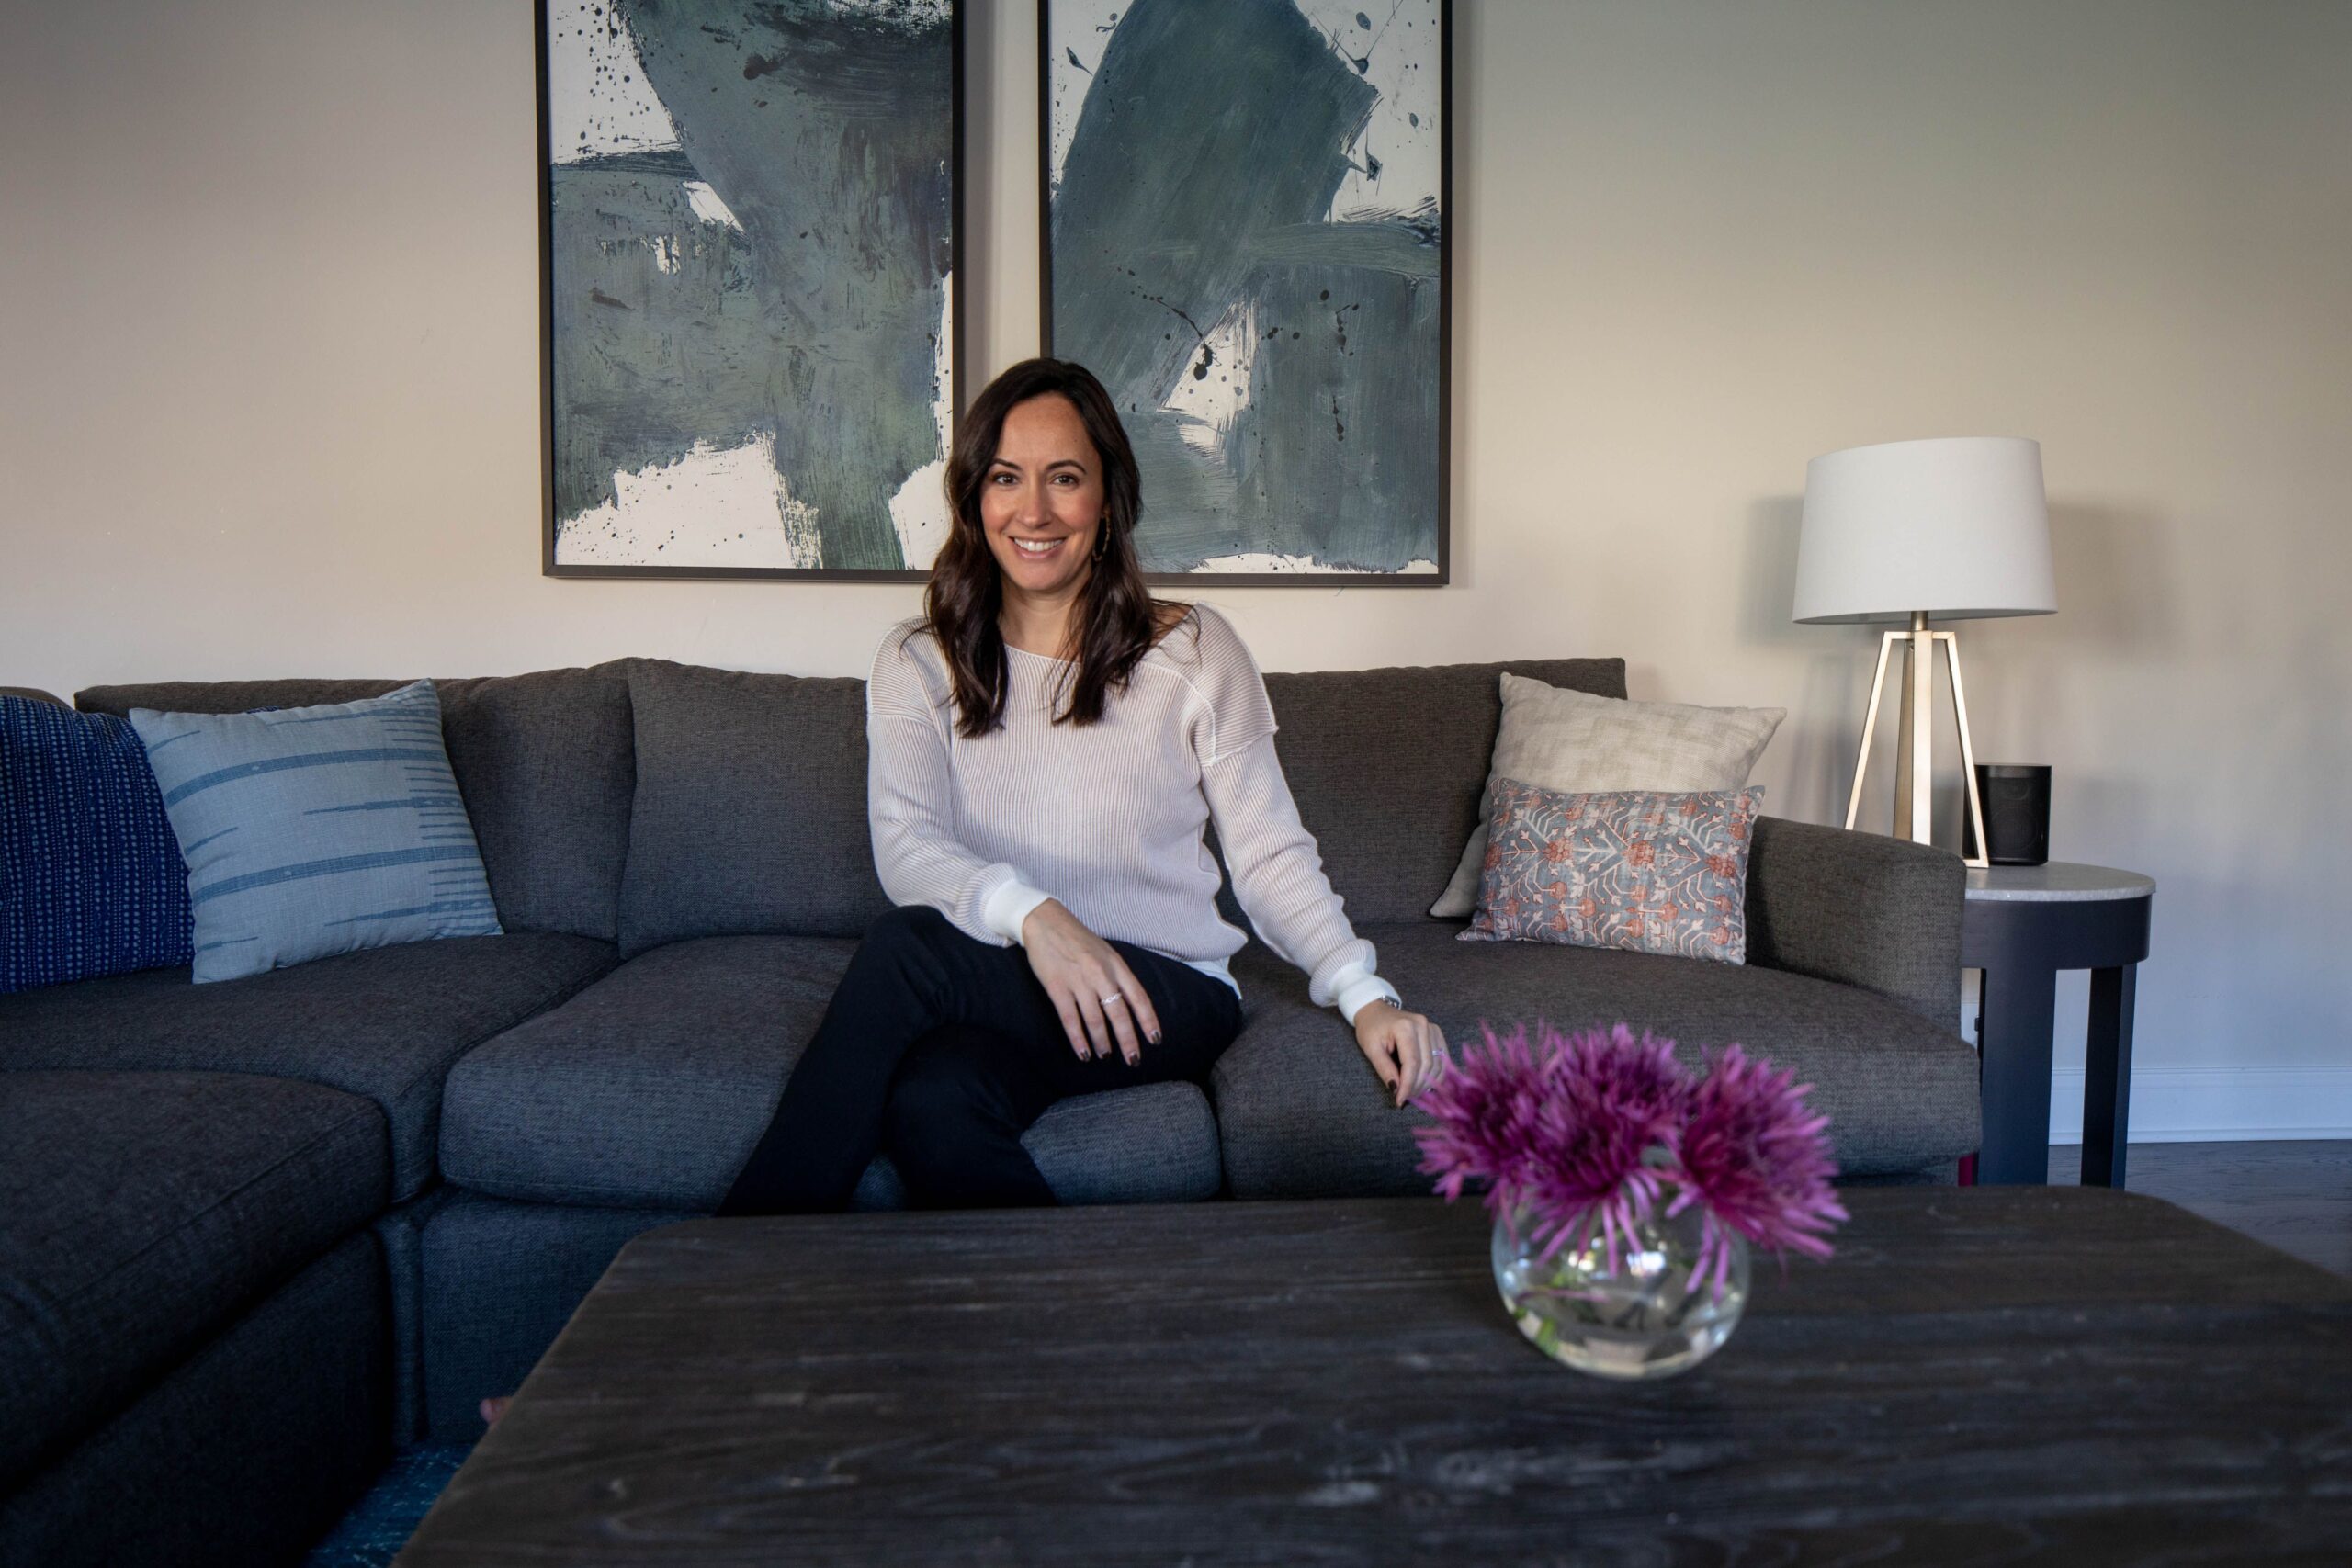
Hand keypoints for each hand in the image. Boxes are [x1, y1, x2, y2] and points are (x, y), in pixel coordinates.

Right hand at [1019, 900, 1164, 1064]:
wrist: (1045, 921)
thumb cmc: (1078, 939)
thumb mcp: (1106, 953)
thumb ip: (1118, 976)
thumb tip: (1130, 1005)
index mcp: (1116, 965)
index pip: (1139, 998)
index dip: (1148, 1021)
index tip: (1155, 1040)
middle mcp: (1101, 974)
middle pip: (1119, 1014)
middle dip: (1128, 1041)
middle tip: (1133, 1061)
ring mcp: (1079, 981)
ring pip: (1096, 1020)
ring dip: (1102, 1042)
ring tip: (1105, 1056)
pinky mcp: (1057, 986)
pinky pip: (1070, 1019)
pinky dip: (1078, 1039)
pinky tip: (1083, 1053)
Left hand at [1355, 1000, 1446, 1107]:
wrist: (1376, 1010)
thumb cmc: (1370, 1028)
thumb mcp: (1371, 1049)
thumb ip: (1384, 1069)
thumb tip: (1396, 1090)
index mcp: (1405, 1027)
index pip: (1412, 1063)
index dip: (1408, 1085)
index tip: (1400, 1101)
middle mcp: (1423, 1025)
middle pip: (1427, 1064)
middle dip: (1417, 1086)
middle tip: (1406, 1099)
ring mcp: (1432, 1027)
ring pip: (1437, 1063)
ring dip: (1428, 1082)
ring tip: (1414, 1093)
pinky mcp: (1436, 1032)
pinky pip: (1442, 1057)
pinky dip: (1436, 1074)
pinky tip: (1426, 1084)